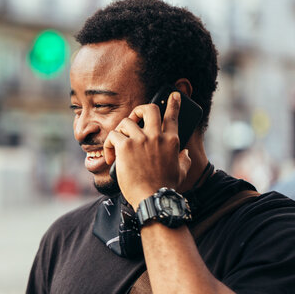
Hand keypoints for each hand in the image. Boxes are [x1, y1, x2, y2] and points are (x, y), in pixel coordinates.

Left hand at [104, 92, 191, 208]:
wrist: (153, 199)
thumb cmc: (166, 188)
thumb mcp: (181, 172)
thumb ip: (184, 160)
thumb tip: (185, 153)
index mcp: (172, 141)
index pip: (172, 116)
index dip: (173, 104)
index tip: (173, 95)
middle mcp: (157, 136)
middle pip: (148, 109)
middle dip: (139, 110)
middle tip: (133, 119)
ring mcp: (141, 140)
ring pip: (126, 121)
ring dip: (120, 132)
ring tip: (117, 145)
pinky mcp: (125, 147)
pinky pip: (113, 136)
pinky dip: (109, 145)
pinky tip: (110, 156)